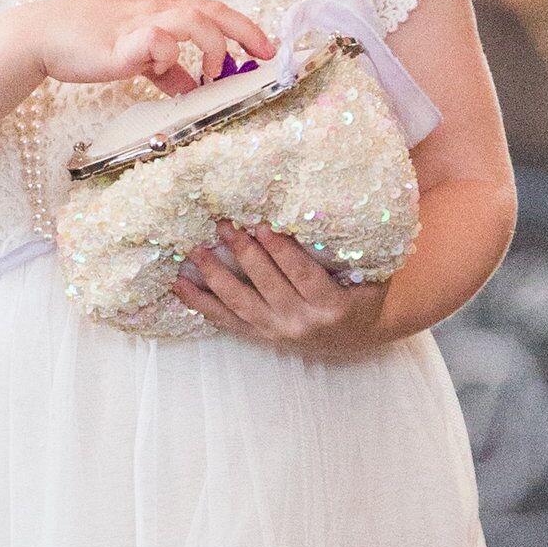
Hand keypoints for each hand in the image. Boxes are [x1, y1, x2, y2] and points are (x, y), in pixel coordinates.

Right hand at [26, 0, 274, 92]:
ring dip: (211, 44)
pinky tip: (165, 72)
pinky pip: (155, 39)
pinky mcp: (119, 44)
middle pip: (211, 9)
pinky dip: (169, 54)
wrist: (41, 36)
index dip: (243, 26)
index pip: (211, 9)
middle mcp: (154, 12)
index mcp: (160, 11)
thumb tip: (193, 89)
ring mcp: (137, 24)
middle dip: (244, 30)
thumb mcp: (136, 56)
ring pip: (191, 18)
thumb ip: (166, 72)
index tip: (267, 48)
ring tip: (213, 72)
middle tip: (265, 54)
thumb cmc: (87, 42)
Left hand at [175, 223, 390, 357]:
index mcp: (331, 306)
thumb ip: (342, 248)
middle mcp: (302, 323)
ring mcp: (279, 332)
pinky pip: (228, 321)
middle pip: (266, 285)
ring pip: (241, 303)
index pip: (301, 275)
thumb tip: (315, 210)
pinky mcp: (263, 337)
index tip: (263, 225)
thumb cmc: (364, 293)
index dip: (281, 251)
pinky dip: (203, 304)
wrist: (362, 334)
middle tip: (224, 225)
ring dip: (216, 276)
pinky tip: (181, 287)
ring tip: (196, 252)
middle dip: (244, 253)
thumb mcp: (366, 272)